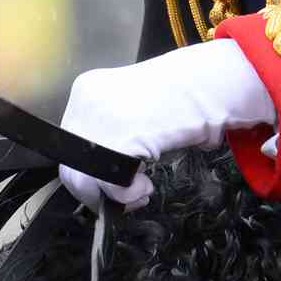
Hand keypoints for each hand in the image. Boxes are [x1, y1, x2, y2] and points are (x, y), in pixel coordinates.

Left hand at [56, 36, 274, 211]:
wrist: (210, 85)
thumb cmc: (183, 95)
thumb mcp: (135, 107)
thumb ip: (112, 130)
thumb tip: (99, 169)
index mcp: (88, 89)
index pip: (71, 141)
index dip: (91, 166)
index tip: (113, 176)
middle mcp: (86, 101)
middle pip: (70, 162)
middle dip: (96, 187)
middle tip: (126, 193)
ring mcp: (99, 120)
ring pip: (82, 178)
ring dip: (112, 195)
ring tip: (139, 190)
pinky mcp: (117, 140)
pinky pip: (107, 184)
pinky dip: (125, 195)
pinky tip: (144, 186)